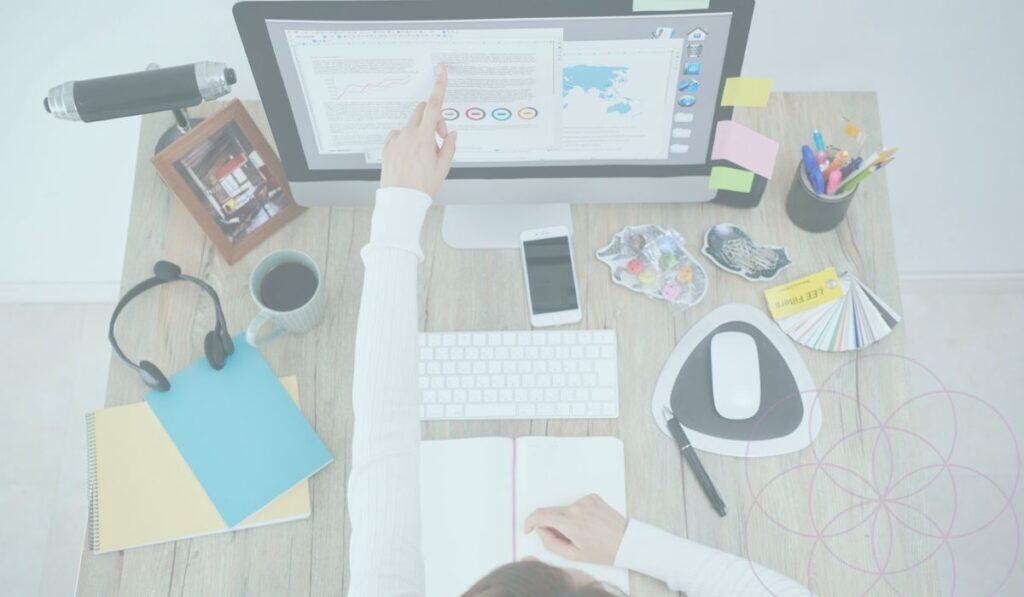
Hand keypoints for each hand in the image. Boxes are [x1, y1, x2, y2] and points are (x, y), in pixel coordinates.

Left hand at [380, 63, 456, 196]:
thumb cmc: (422, 186)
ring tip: (423, 154)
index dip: (439, 86)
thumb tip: (450, 133)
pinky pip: (398, 135)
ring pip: (410, 125)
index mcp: (424, 138)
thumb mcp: (443, 167)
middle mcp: (408, 135)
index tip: (441, 70)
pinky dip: (406, 140)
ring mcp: (396, 140)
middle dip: (432, 118)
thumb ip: (449, 146)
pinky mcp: (387, 147)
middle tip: (439, 137)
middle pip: (421, 111)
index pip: (434, 106)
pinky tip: (410, 156)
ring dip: (420, 132)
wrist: (401, 201)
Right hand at [524, 494, 626, 565]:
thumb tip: (541, 531)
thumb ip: (551, 543)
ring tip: (581, 532)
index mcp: (571, 523)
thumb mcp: (573, 555)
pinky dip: (577, 514)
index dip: (530, 521)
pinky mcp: (592, 497)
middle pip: (551, 511)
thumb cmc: (603, 551)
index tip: (528, 528)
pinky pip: (576, 505)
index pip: (541, 515)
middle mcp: (577, 508)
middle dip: (549, 524)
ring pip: (564, 509)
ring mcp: (585, 500)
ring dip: (566, 519)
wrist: (626, 541)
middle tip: (562, 537)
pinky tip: (588, 523)